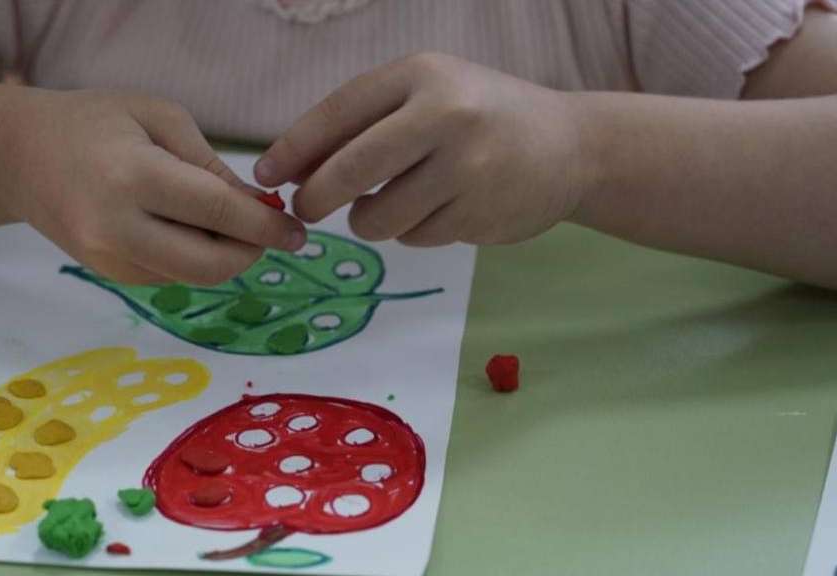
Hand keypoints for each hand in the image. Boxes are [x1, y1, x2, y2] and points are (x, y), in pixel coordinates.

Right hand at [0, 89, 305, 283]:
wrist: (21, 157)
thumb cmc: (95, 122)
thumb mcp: (158, 117)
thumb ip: (210, 165)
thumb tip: (259, 207)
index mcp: (134, 177)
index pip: (220, 215)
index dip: (268, 226)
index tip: (297, 228)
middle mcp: (118, 228)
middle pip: (211, 266)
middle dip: (253, 253)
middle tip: (271, 231)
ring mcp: (110, 259)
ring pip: (193, 278)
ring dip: (227, 259)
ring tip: (233, 225)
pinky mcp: (108, 275)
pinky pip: (170, 277)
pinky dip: (195, 260)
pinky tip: (194, 231)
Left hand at [255, 53, 590, 246]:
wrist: (572, 147)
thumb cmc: (480, 117)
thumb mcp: (427, 96)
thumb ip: (363, 124)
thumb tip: (288, 170)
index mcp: (423, 75)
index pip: (338, 113)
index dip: (293, 148)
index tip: (264, 174)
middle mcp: (446, 115)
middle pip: (349, 171)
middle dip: (315, 198)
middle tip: (304, 211)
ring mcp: (467, 168)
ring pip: (378, 218)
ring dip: (371, 221)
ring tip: (393, 203)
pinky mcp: (479, 214)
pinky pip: (415, 238)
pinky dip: (414, 232)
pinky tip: (441, 209)